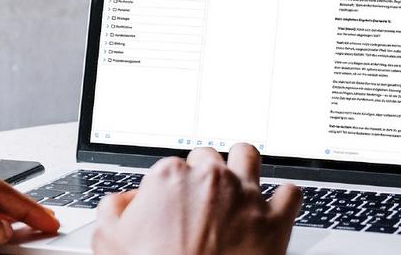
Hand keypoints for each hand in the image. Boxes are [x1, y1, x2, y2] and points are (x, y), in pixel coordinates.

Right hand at [93, 144, 301, 254]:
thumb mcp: (109, 241)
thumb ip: (114, 209)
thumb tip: (125, 200)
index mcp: (170, 177)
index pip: (172, 165)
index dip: (171, 185)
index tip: (173, 201)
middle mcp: (211, 179)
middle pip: (209, 158)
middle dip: (205, 174)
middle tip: (202, 199)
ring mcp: (245, 196)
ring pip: (249, 157)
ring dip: (244, 166)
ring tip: (239, 182)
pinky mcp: (274, 220)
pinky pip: (290, 194)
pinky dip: (285, 198)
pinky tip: (276, 206)